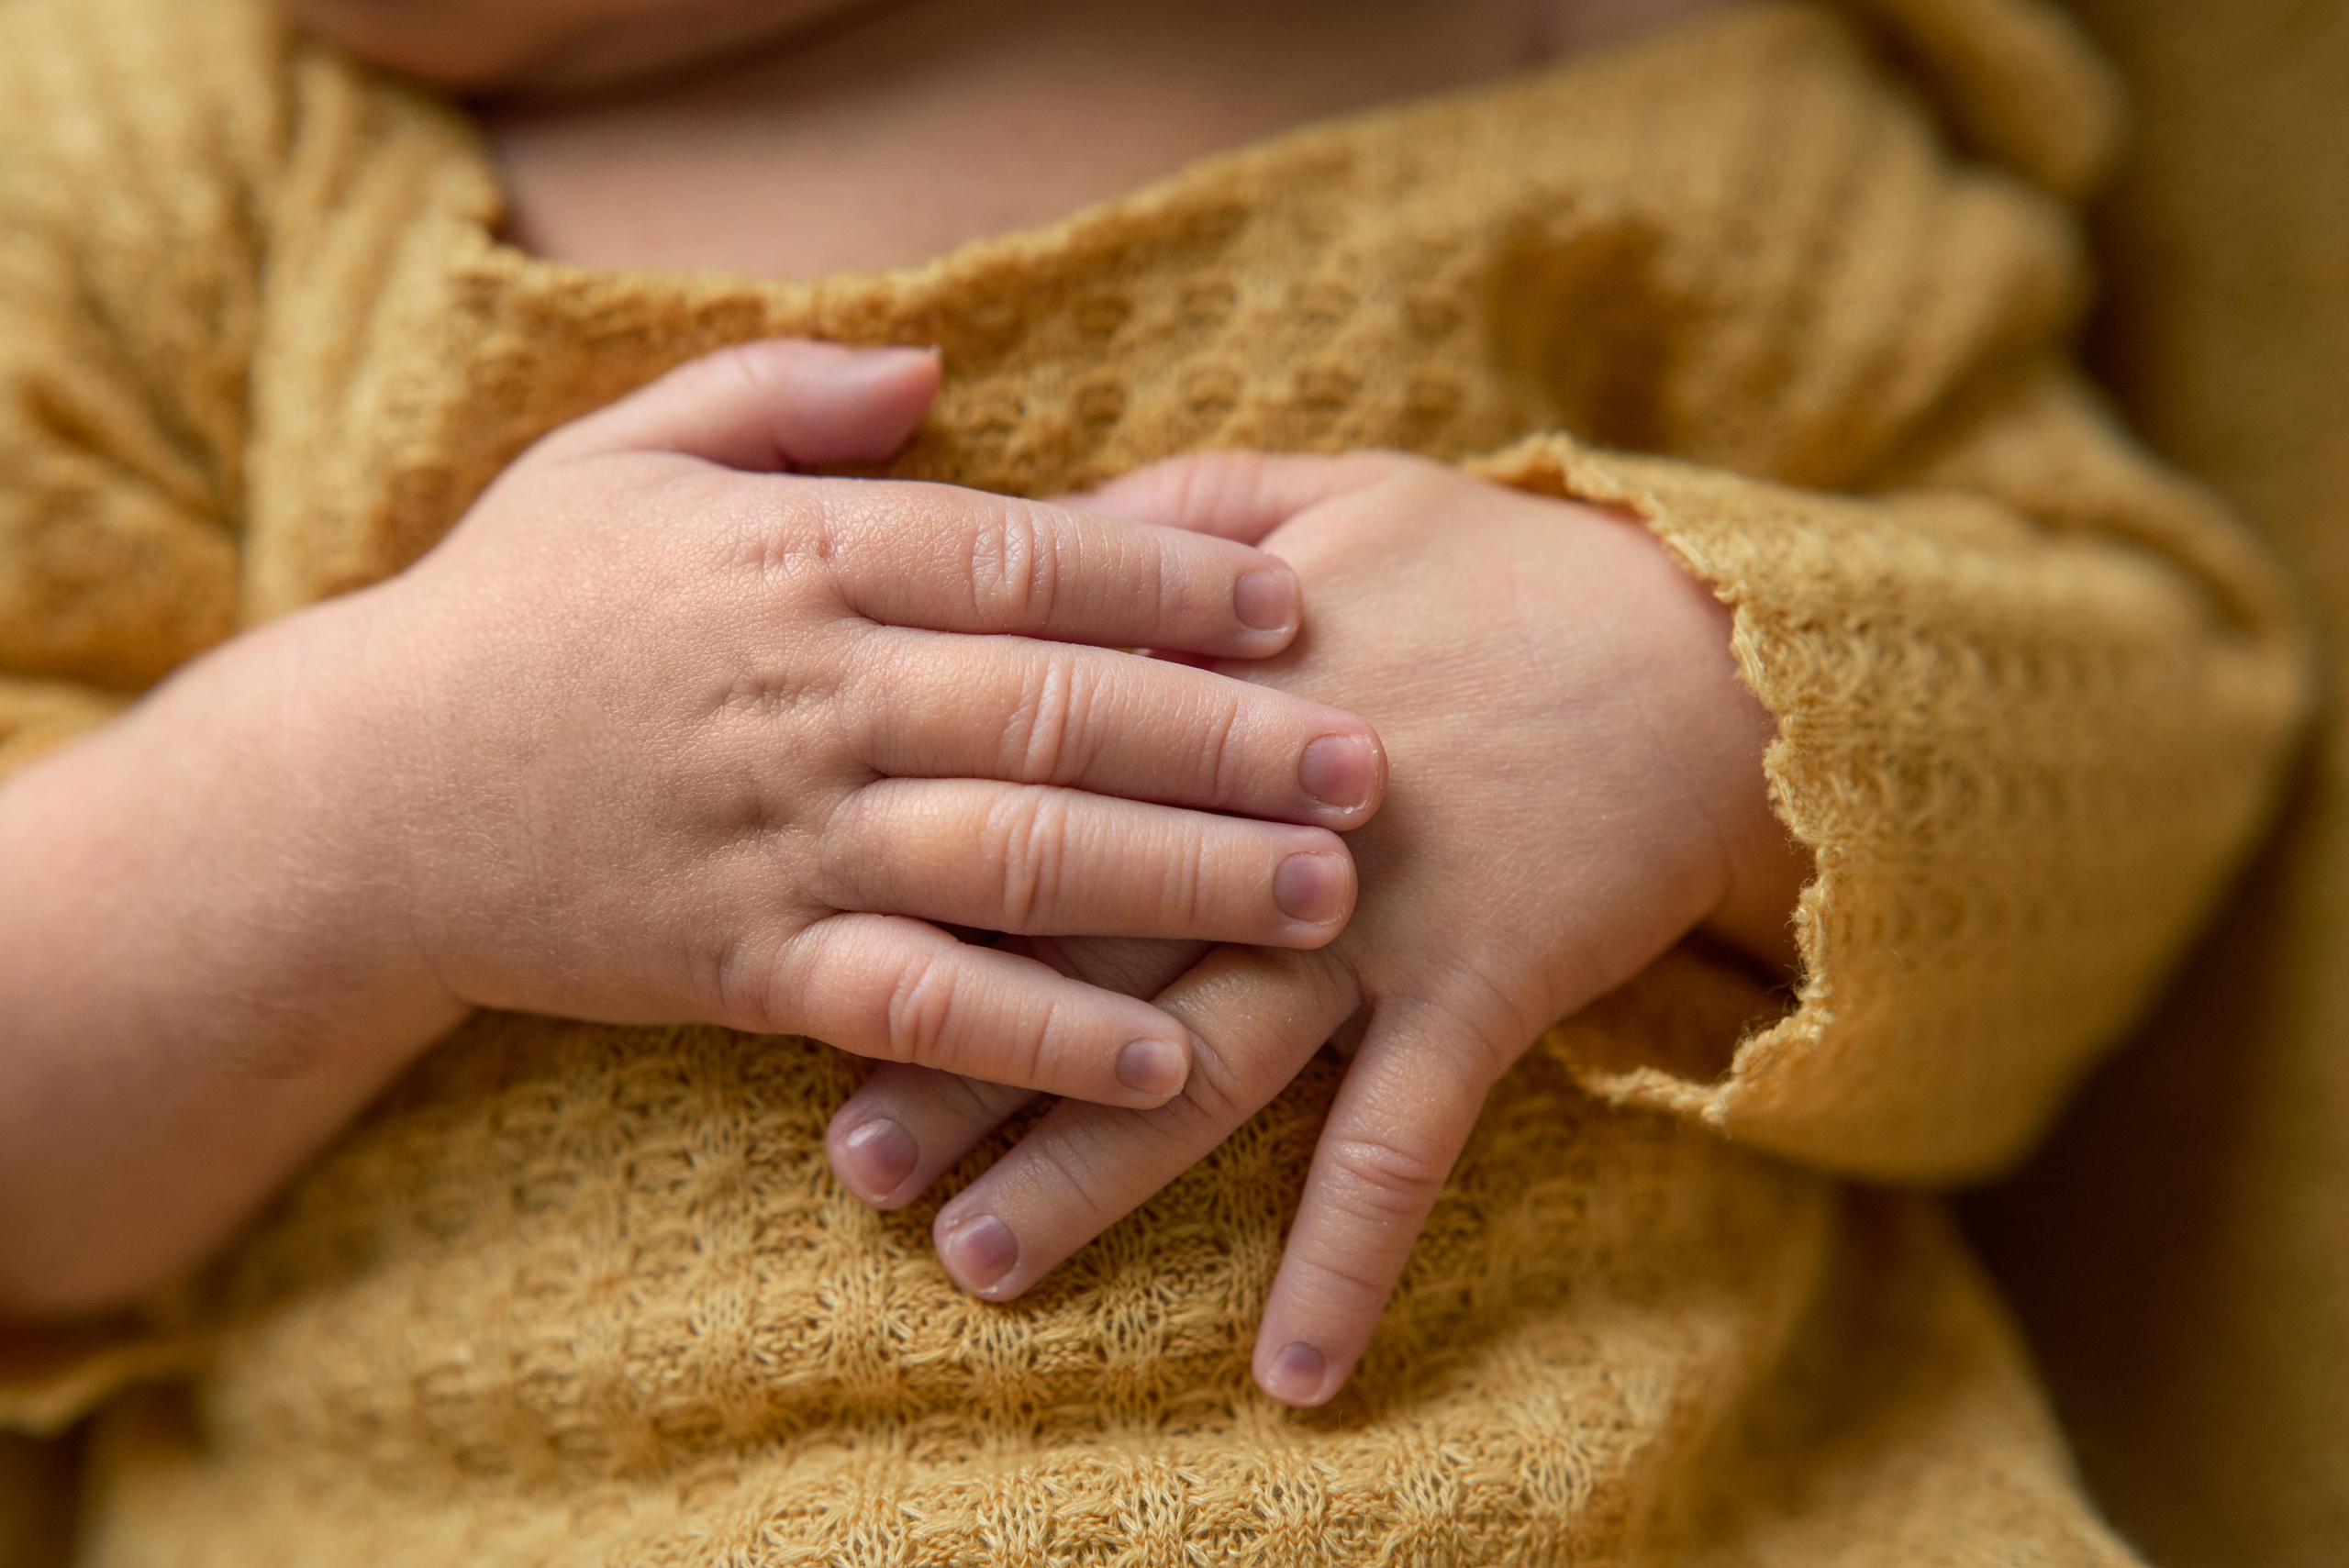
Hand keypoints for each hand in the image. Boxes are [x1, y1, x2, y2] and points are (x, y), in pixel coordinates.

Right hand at [339, 342, 1388, 1106]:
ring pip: (1019, 861)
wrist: (356, 797)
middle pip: (1059, 712)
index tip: (1295, 603)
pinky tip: (1166, 1065)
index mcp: (799, 559)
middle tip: (1372, 767)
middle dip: (1230, 742)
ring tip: (1323, 901)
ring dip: (1183, 884)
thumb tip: (937, 371)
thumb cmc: (514, 615)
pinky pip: (921, 1007)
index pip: (1025, 558)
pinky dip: (1046, 1039)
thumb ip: (780, 401)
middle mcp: (812, 695)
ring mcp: (783, 837)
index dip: (1172, 579)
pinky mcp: (748, 966)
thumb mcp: (621, 460)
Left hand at [825, 450, 1806, 1403]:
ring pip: (1202, 1065)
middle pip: (1082, 952)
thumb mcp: (1318, 495)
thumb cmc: (1495, 567)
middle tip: (847, 1158)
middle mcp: (1266, 819)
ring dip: (1089, 1173)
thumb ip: (1159, 521)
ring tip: (974, 1260)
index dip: (918, 875)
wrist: (1705, 649)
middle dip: (957, 1056)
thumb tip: (1018, 539)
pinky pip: (1400, 1148)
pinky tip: (1291, 1374)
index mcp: (1207, 689)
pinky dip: (1347, 1261)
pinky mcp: (1474, 994)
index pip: (1029, 788)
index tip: (811, 947)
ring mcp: (1373, 918)